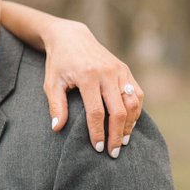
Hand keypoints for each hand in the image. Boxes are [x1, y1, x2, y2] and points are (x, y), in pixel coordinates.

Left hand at [44, 20, 142, 157]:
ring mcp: (119, 70)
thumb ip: (56, 106)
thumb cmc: (59, 63)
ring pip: (133, 102)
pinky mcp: (126, 69)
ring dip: (130, 125)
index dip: (98, 132)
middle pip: (119, 110)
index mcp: (88, 76)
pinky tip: (129, 125)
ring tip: (122, 141)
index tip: (98, 148)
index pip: (96, 112)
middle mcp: (107, 72)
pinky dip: (136, 111)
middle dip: (116, 134)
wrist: (71, 37)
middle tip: (113, 152)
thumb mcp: (52, 83)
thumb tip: (58, 129)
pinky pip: (138, 93)